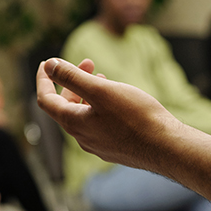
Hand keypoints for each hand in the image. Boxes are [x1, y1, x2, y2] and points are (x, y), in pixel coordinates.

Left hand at [36, 58, 179, 170]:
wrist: (166, 147)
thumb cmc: (136, 117)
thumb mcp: (101, 90)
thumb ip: (72, 77)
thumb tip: (49, 66)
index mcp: (74, 123)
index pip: (45, 99)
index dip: (43, 79)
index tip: (46, 62)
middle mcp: (82, 138)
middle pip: (66, 106)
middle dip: (73, 82)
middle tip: (89, 63)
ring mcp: (98, 145)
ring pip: (83, 115)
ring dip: (87, 94)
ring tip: (103, 78)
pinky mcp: (114, 148)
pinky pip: (98, 125)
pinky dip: (100, 107)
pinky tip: (117, 100)